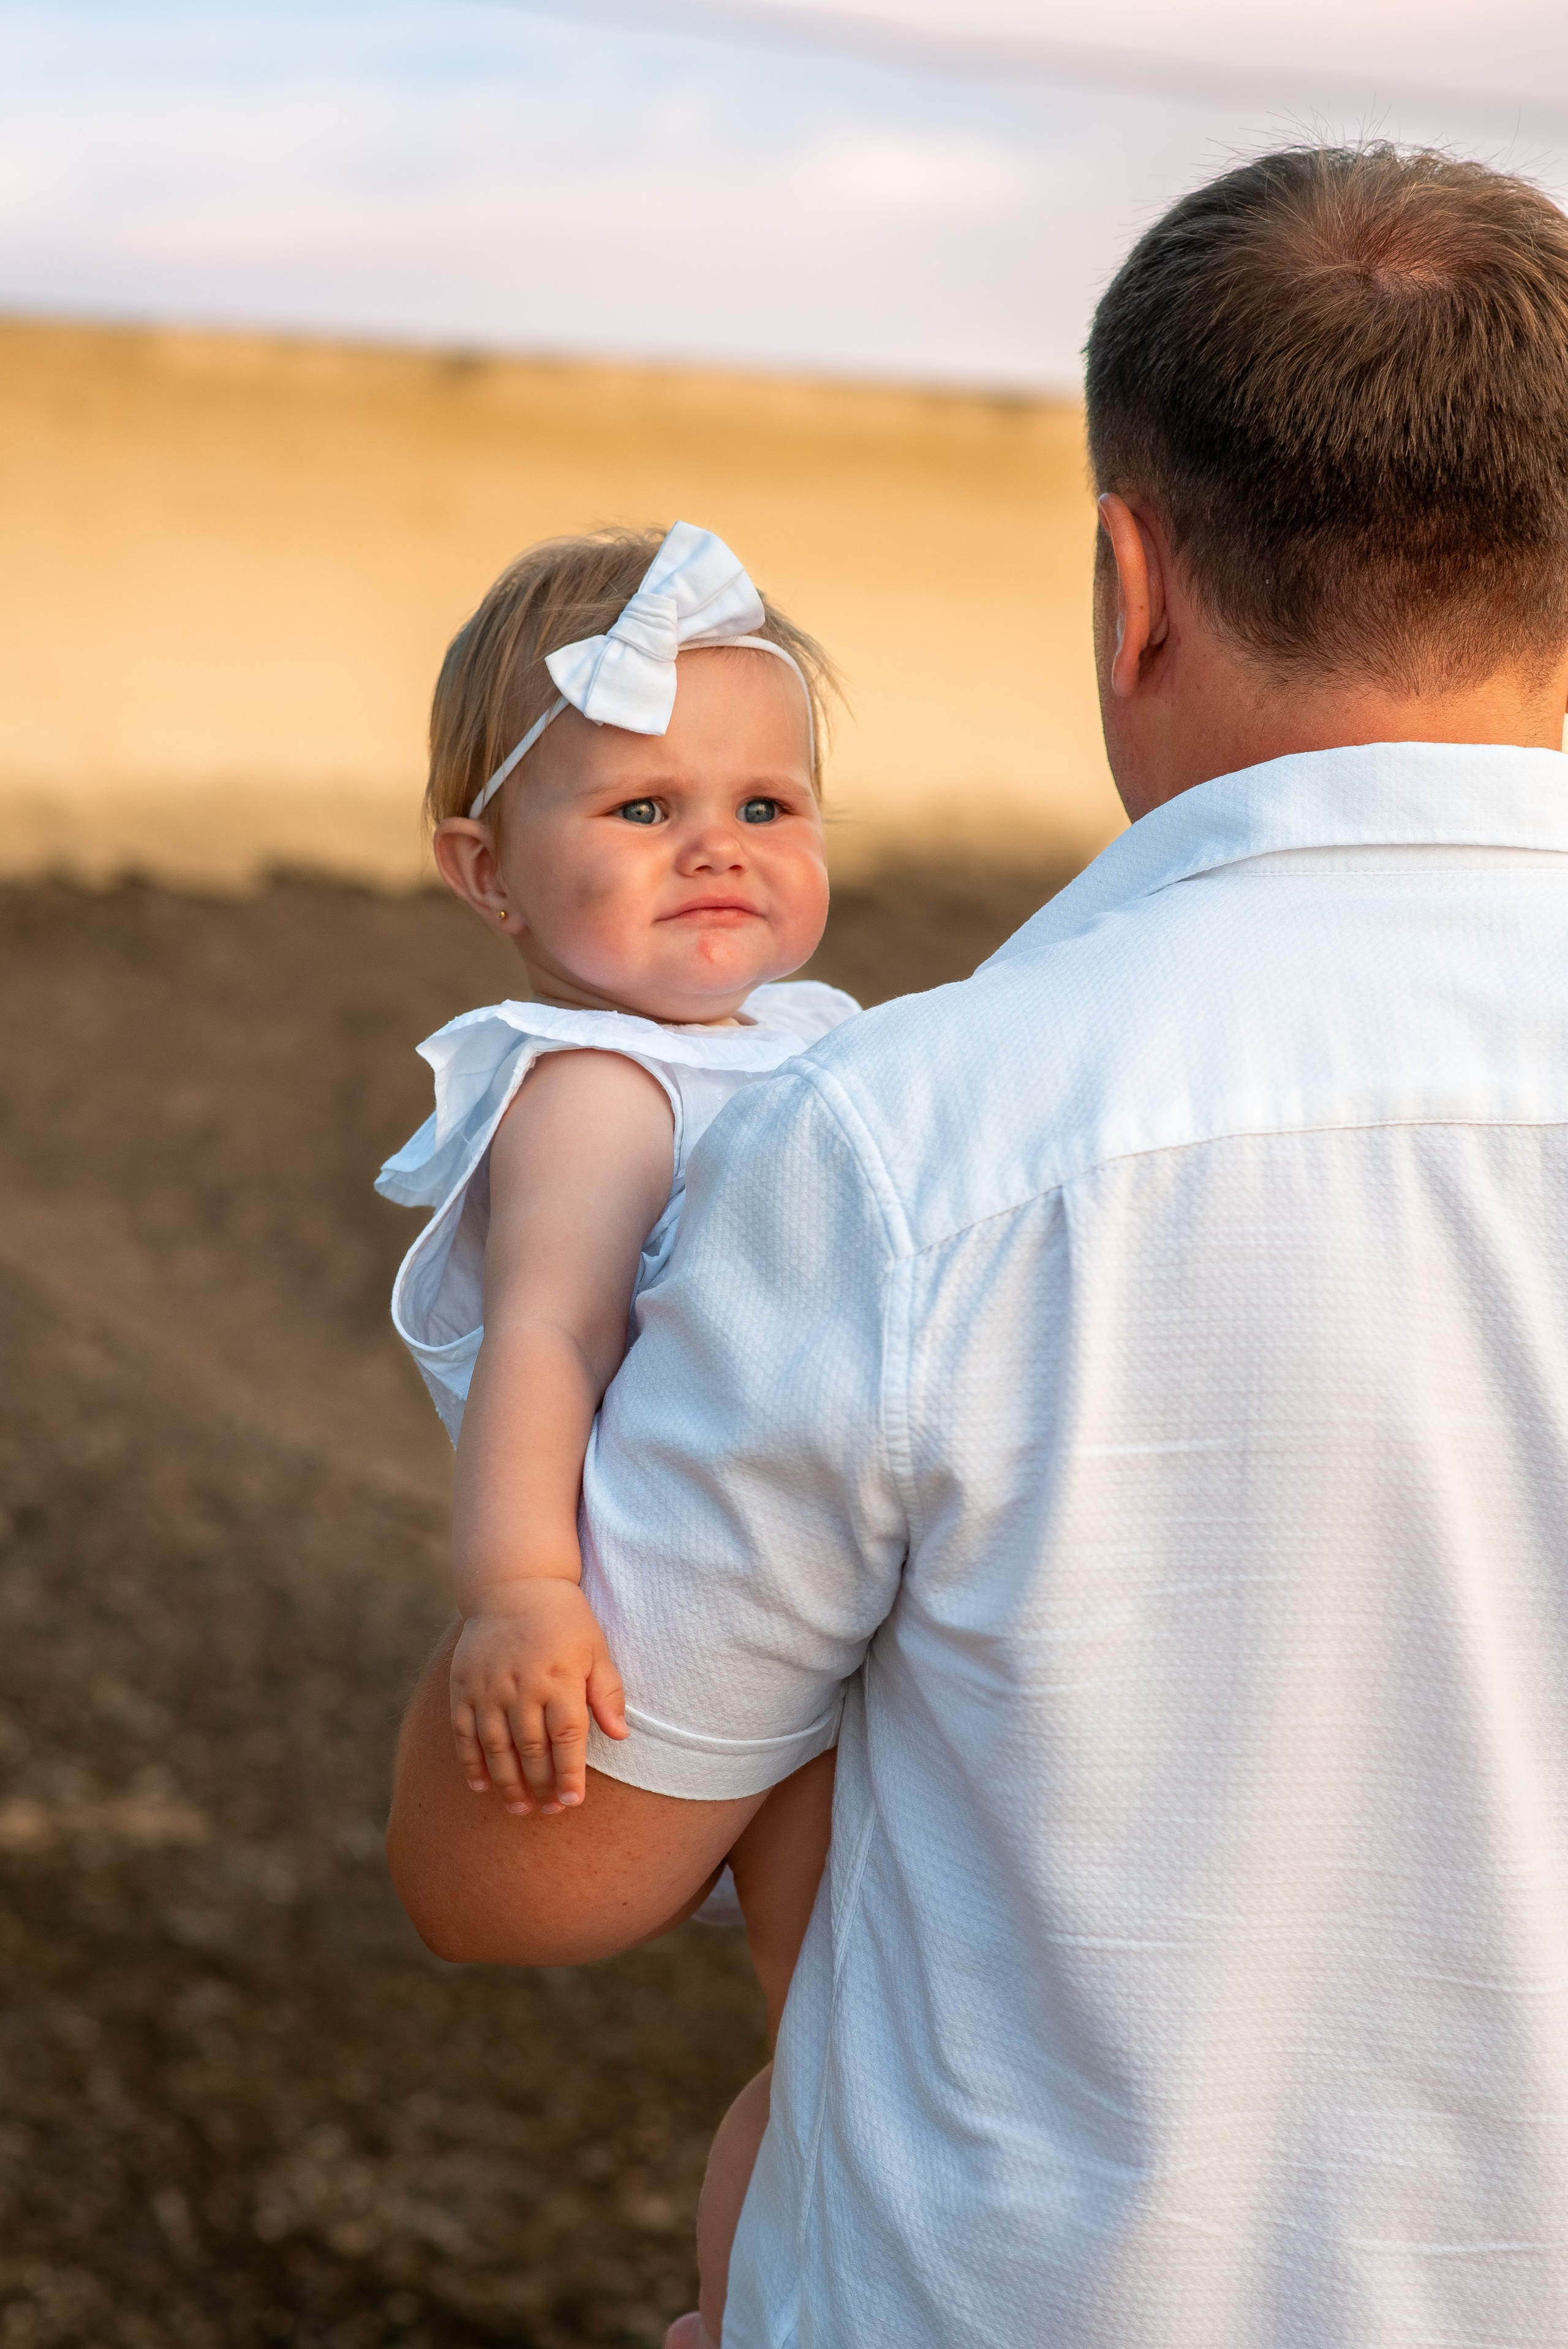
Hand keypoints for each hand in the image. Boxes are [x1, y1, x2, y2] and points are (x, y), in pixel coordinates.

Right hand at [450, 1582, 627, 1815]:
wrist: (514, 1584)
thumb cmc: (564, 1620)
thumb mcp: (596, 1649)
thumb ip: (608, 1692)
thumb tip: (620, 1735)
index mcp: (559, 1679)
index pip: (566, 1739)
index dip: (570, 1774)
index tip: (573, 1802)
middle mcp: (522, 1687)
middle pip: (532, 1750)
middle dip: (542, 1786)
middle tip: (550, 1812)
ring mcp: (488, 1689)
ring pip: (496, 1749)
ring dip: (508, 1784)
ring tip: (520, 1809)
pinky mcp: (463, 1687)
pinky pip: (464, 1734)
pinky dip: (472, 1763)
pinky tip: (482, 1786)